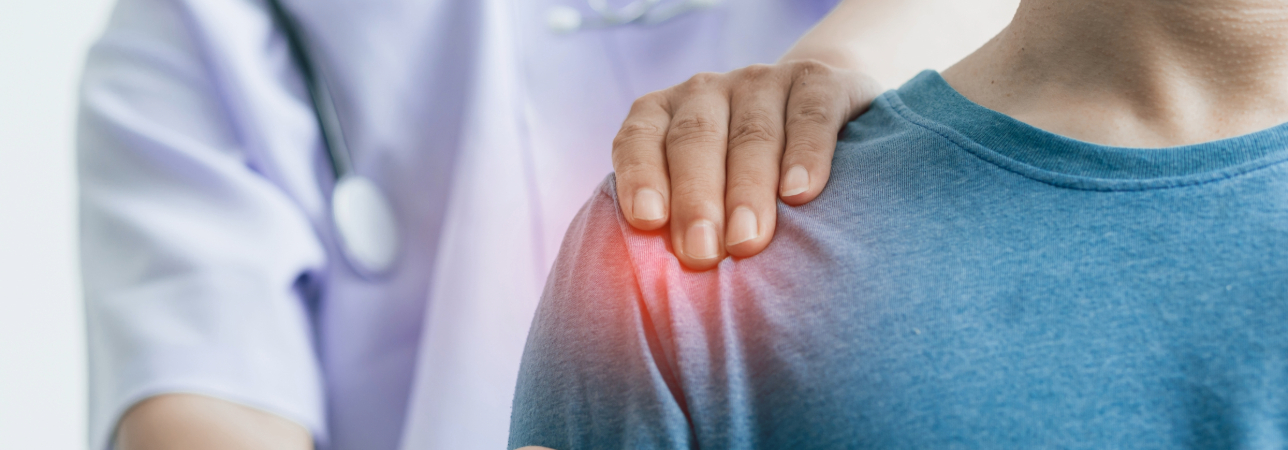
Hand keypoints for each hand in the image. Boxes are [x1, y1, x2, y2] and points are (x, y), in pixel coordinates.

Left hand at [612, 59, 881, 269]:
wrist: (817, 106)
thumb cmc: (736, 177)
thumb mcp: (698, 190)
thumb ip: (671, 225)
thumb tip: (652, 303)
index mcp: (662, 114)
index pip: (639, 138)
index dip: (640, 175)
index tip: (647, 221)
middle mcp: (706, 93)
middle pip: (695, 140)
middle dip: (696, 198)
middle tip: (700, 254)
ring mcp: (762, 82)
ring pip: (751, 133)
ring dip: (748, 189)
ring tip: (748, 242)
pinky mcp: (819, 80)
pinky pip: (811, 113)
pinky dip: (806, 153)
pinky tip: (801, 192)